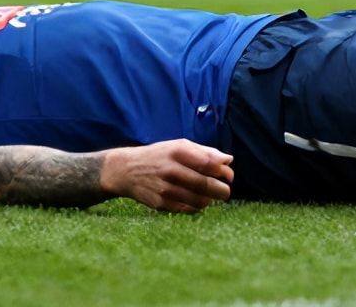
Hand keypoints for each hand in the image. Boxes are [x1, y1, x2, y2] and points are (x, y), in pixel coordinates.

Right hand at [102, 140, 233, 213]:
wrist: (127, 170)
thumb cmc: (159, 156)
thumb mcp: (179, 146)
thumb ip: (204, 152)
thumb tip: (228, 160)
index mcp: (176, 152)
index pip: (208, 164)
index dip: (223, 172)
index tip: (229, 176)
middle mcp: (170, 170)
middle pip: (205, 184)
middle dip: (222, 190)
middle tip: (226, 191)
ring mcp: (164, 189)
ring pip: (199, 200)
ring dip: (210, 200)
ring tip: (210, 196)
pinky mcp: (160, 204)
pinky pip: (188, 209)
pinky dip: (197, 206)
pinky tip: (197, 200)